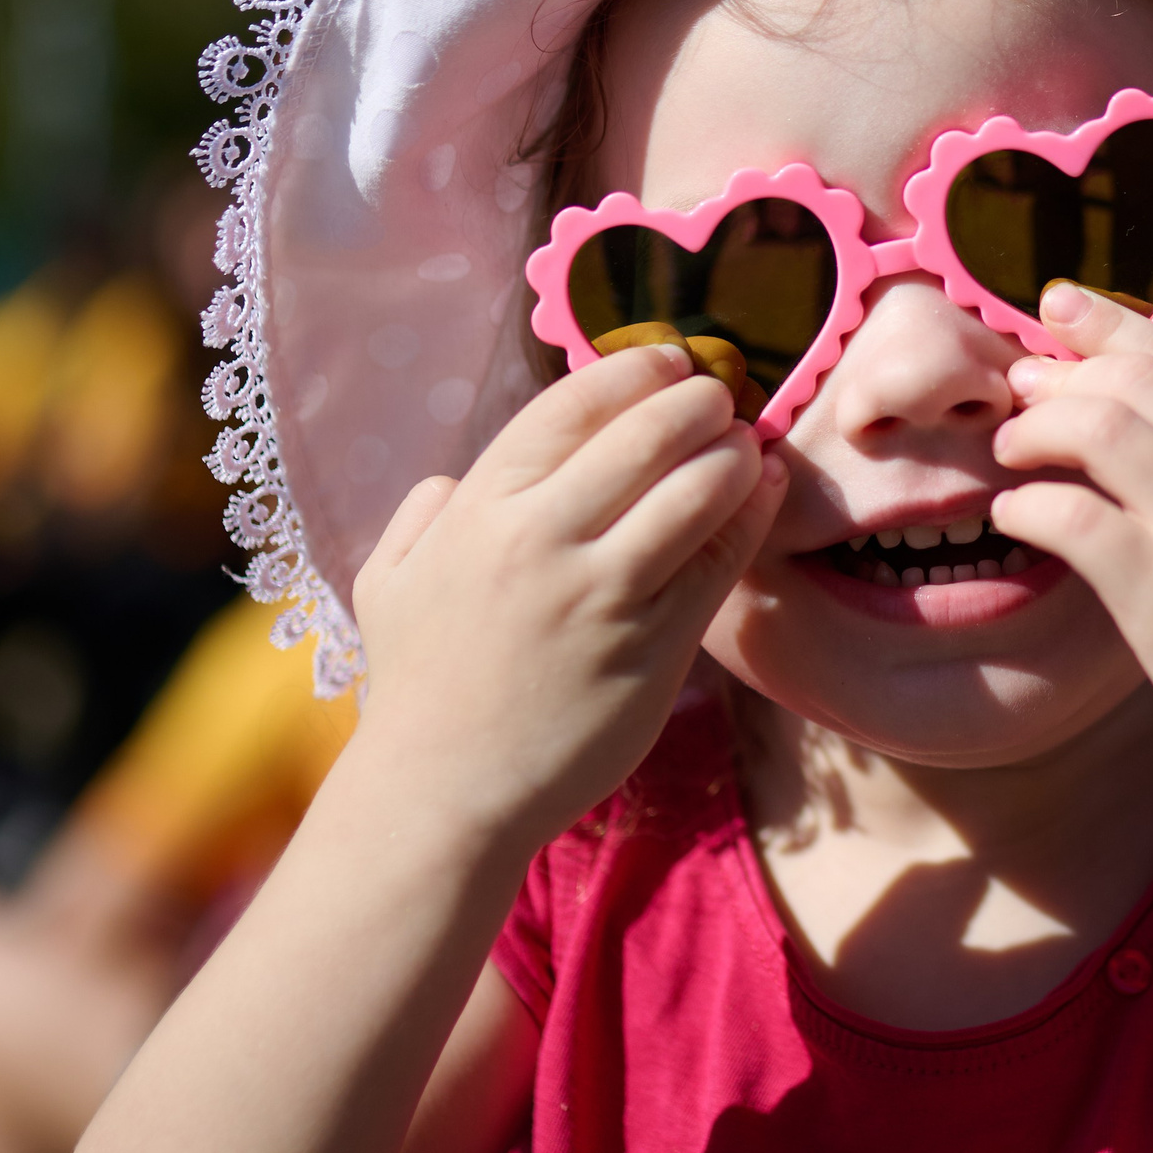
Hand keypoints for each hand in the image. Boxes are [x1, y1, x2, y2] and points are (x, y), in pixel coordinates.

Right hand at [350, 343, 785, 851]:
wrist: (444, 793)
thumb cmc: (419, 686)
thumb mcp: (387, 583)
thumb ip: (421, 517)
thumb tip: (452, 482)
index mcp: (481, 508)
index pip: (572, 406)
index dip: (632, 370)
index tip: (667, 359)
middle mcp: (542, 538)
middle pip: (647, 434)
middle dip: (698, 400)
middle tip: (720, 396)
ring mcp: (603, 592)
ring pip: (696, 490)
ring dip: (734, 453)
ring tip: (747, 444)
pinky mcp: (654, 644)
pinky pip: (718, 561)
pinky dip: (750, 516)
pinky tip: (765, 493)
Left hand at [989, 282, 1152, 788]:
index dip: (1111, 325)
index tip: (1060, 307)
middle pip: (1130, 381)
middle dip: (1062, 373)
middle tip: (1021, 385)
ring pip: (1095, 431)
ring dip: (1037, 430)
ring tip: (1011, 449)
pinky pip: (1070, 520)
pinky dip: (1029, 506)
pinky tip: (1015, 514)